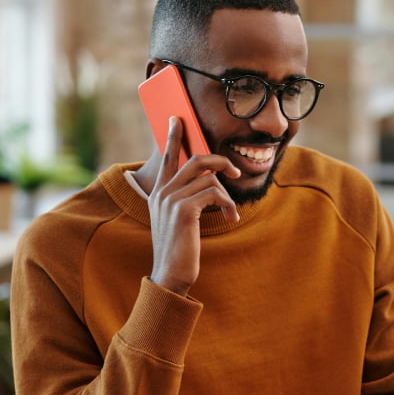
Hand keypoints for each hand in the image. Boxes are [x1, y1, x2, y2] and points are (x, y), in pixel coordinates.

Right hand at [148, 117, 239, 294]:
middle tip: (235, 173)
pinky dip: (227, 205)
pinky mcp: (183, 209)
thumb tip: (210, 184)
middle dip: (220, 162)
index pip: (167, 158)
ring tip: (231, 214)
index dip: (174, 137)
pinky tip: (230, 219)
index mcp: (158, 194)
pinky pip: (214, 194)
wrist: (171, 275)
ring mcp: (170, 200)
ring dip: (227, 197)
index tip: (177, 119)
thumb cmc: (179, 251)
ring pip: (210, 180)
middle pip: (195, 160)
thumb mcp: (179, 221)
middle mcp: (161, 193)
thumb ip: (188, 200)